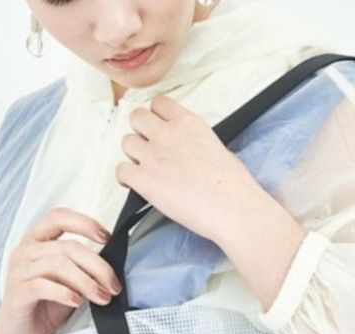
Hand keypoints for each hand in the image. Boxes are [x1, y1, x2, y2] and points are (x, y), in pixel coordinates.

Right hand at [0, 207, 122, 333]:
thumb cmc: (46, 306)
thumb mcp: (69, 282)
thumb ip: (83, 268)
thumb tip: (112, 267)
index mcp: (37, 241)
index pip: (59, 217)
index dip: (85, 223)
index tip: (107, 238)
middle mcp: (26, 251)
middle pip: (68, 247)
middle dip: (97, 266)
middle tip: (114, 286)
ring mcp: (18, 270)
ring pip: (58, 264)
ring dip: (86, 282)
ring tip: (102, 298)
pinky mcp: (17, 292)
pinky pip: (42, 285)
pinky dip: (64, 292)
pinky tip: (77, 301)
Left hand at [116, 94, 263, 243]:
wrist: (232, 208)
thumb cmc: (233, 186)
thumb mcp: (218, 149)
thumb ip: (196, 143)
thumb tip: (189, 153)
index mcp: (189, 123)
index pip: (159, 104)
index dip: (156, 117)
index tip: (158, 128)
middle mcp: (168, 134)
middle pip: (137, 117)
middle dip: (140, 132)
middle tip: (149, 148)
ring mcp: (154, 156)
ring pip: (126, 142)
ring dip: (133, 155)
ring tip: (145, 169)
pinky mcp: (144, 180)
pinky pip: (120, 171)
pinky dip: (125, 178)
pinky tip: (136, 185)